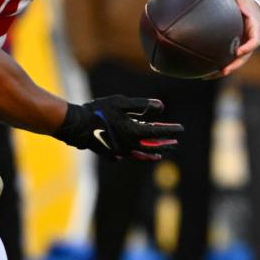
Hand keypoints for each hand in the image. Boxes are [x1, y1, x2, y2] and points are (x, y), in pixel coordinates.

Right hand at [53, 96, 182, 160]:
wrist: (77, 124)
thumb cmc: (99, 110)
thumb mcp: (122, 102)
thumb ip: (142, 104)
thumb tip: (161, 106)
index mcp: (134, 132)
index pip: (158, 133)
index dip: (171, 130)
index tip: (182, 129)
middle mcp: (129, 145)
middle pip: (152, 146)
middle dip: (165, 144)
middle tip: (176, 142)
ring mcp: (120, 151)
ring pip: (142, 154)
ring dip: (153, 153)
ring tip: (161, 153)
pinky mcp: (112, 152)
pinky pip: (129, 156)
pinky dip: (138, 156)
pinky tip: (139, 155)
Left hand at [207, 0, 259, 74]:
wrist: (257, 14)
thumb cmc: (246, 4)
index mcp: (253, 30)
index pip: (254, 41)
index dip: (248, 47)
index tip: (239, 51)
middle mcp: (249, 42)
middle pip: (243, 58)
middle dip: (234, 65)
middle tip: (223, 71)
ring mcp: (244, 48)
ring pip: (235, 63)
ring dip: (223, 71)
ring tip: (207, 76)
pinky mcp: (237, 50)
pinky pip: (228, 60)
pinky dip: (218, 66)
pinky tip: (203, 72)